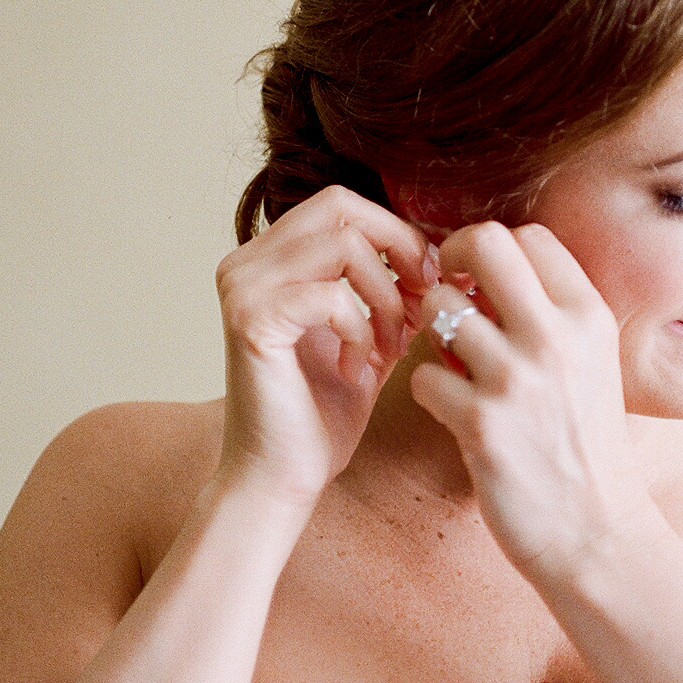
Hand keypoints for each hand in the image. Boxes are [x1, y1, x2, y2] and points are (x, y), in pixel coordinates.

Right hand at [214, 188, 436, 511]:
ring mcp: (242, 287)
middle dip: (398, 251)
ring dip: (384, 298)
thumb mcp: (368, 334)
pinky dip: (361, 330)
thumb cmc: (323, 413)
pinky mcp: (250, 320)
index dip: (398, 235)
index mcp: (269, 258)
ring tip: (387, 348)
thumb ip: (388, 287)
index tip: (429, 286)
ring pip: (344, 247)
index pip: (343, 205)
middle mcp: (246, 262)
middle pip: (341, 207)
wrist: (282, 477)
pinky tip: (358, 370)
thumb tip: (440, 247)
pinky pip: (331, 296)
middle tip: (419, 304)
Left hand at [409, 222, 656, 583]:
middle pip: (484, 243)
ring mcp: (517, 379)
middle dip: (452, 260)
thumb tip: (491, 268)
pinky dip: (427, 390)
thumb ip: (553, 315)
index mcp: (589, 316)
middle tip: (447, 291)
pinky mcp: (480, 424)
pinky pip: (422, 375)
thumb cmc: (588, 447)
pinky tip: (449, 410)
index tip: (480, 281)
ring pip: (439, 307)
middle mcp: (556, 337)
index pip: (529, 236)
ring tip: (450, 361)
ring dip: (432, 331)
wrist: (598, 533)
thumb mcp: (594, 365)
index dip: (492, 250)